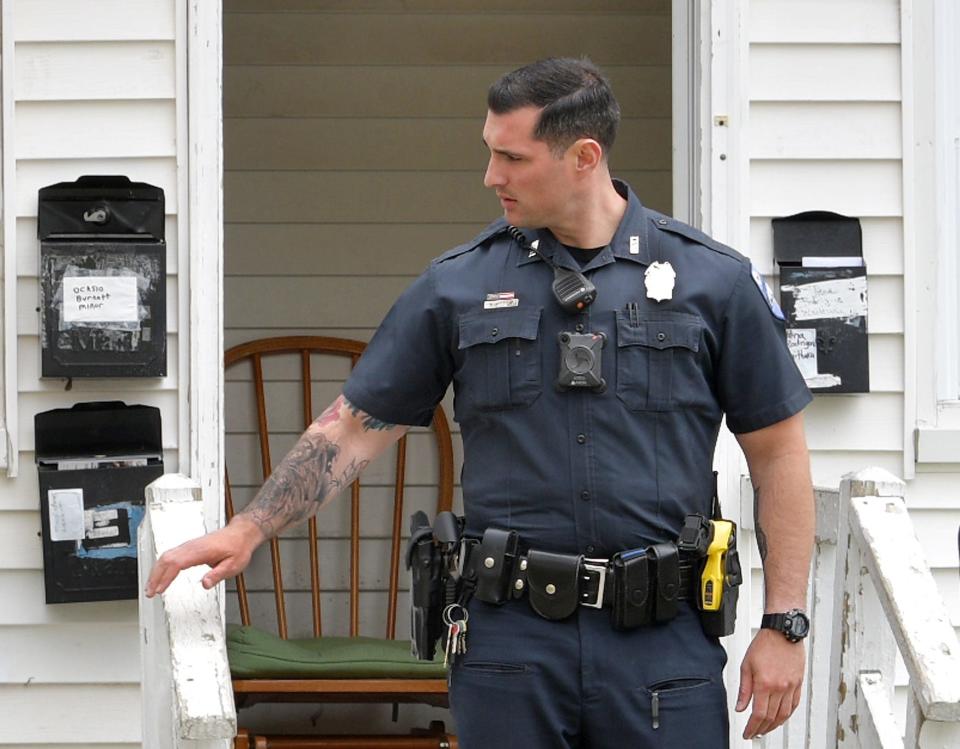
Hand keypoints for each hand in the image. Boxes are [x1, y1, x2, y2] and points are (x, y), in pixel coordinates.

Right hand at [144, 515, 264, 596]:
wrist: (241, 533)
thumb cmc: (238, 547)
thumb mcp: (233, 565)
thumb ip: (218, 574)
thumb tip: (205, 584)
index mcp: (201, 550)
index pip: (176, 563)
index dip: (165, 577)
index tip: (159, 590)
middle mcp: (192, 546)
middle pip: (166, 559)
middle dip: (155, 576)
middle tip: (149, 592)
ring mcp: (189, 545)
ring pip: (166, 556)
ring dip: (156, 571)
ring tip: (151, 587)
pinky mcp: (189, 547)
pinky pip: (170, 555)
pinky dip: (162, 566)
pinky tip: (160, 575)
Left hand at [736, 628, 804, 739]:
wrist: (783, 631)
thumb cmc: (764, 644)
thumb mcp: (746, 665)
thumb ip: (744, 689)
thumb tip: (740, 707)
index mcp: (765, 683)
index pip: (758, 714)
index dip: (752, 727)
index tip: (747, 733)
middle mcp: (780, 687)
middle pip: (771, 717)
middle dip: (762, 729)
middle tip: (754, 733)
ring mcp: (791, 687)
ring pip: (784, 715)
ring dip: (775, 725)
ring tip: (766, 729)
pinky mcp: (798, 684)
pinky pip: (794, 705)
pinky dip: (787, 715)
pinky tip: (780, 718)